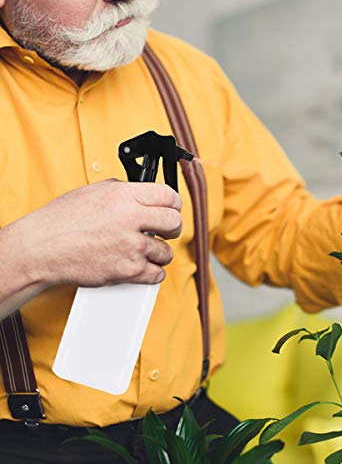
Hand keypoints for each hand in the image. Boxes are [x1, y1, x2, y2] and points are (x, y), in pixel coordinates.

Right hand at [3, 178, 182, 287]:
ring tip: (143, 250)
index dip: (174, 203)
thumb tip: (143, 194)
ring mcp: (131, 246)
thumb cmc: (62, 221)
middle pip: (175, 222)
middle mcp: (131, 219)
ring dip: (158, 253)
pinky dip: (151, 272)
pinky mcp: (128, 270)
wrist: (41, 248)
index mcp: (125, 196)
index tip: (173, 208)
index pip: (170, 196)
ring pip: (167, 252)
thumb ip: (124, 191)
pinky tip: (141, 265)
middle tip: (165, 230)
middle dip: (172, 227)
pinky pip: (157, 274)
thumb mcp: (95, 192)